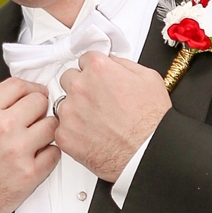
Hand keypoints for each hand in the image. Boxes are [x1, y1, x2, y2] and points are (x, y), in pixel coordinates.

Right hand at [0, 77, 57, 212]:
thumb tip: (22, 98)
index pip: (18, 85)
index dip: (31, 88)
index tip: (34, 93)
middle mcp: (1, 128)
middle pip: (39, 101)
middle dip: (39, 109)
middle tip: (35, 119)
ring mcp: (18, 150)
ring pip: (51, 125)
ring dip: (46, 131)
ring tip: (35, 139)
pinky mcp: (30, 173)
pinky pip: (54, 152)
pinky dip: (48, 154)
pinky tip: (36, 157)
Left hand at [52, 54, 171, 184]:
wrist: (147, 153)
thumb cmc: (151, 121)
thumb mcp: (148, 78)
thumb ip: (123, 64)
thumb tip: (113, 64)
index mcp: (98, 70)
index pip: (84, 59)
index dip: (94, 70)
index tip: (97, 79)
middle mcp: (80, 88)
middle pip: (69, 78)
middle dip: (82, 87)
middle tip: (97, 101)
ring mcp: (70, 112)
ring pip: (63, 104)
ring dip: (75, 110)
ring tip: (96, 121)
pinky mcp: (64, 136)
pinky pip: (61, 128)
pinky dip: (73, 132)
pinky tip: (90, 135)